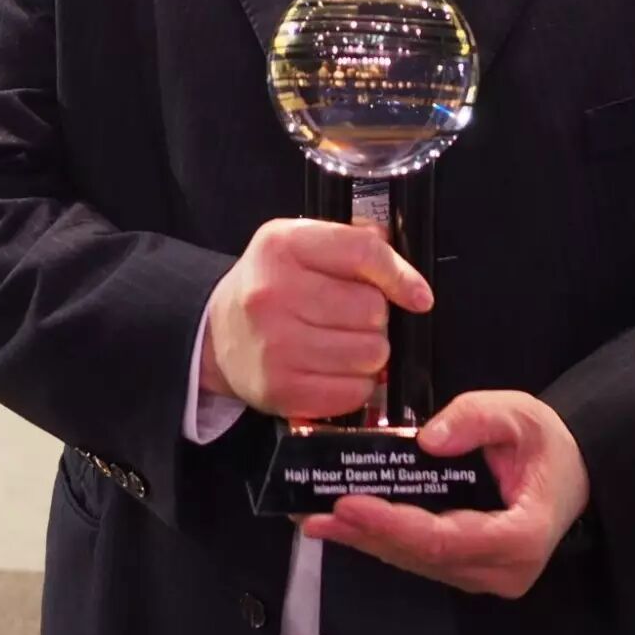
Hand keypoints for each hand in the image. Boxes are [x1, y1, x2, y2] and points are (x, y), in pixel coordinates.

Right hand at [200, 218, 432, 420]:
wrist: (217, 335)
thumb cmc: (270, 286)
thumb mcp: (298, 244)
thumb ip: (352, 243)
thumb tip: (406, 272)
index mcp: (282, 246)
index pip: (364, 252)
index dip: (400, 276)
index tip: (417, 295)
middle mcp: (273, 294)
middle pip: (373, 309)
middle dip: (374, 316)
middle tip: (351, 318)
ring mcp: (275, 345)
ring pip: (370, 353)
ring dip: (368, 352)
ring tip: (343, 344)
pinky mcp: (281, 389)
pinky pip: (353, 391)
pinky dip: (355, 384)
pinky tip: (335, 371)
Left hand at [299, 391, 591, 598]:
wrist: (570, 472)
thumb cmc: (546, 443)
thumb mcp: (519, 413)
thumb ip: (476, 419)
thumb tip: (428, 439)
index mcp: (521, 536)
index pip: (446, 539)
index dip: (393, 524)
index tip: (349, 502)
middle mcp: (502, 570)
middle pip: (423, 556)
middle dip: (365, 533)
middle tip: (314, 512)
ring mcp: (484, 577)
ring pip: (415, 561)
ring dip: (364, 540)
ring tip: (315, 518)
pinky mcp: (467, 571)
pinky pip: (419, 558)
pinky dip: (380, 540)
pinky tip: (343, 526)